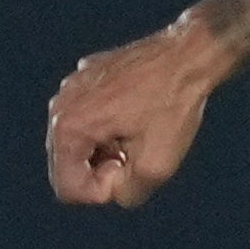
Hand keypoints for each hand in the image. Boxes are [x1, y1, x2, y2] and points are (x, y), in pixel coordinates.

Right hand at [45, 16, 232, 208]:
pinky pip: (90, 118)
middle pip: (70, 165)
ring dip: (107, 150)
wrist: (188, 54)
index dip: (103, 191)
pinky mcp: (87, 77)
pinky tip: (138, 117)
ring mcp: (71, 87)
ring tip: (139, 137)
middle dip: (103, 170)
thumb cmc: (174, 106)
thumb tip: (114, 192)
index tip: (132, 170)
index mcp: (68, 127)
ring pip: (81, 142)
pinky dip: (110, 128)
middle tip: (137, 155)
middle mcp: (61, 105)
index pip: (68, 188)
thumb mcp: (158, 165)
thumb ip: (128, 193)